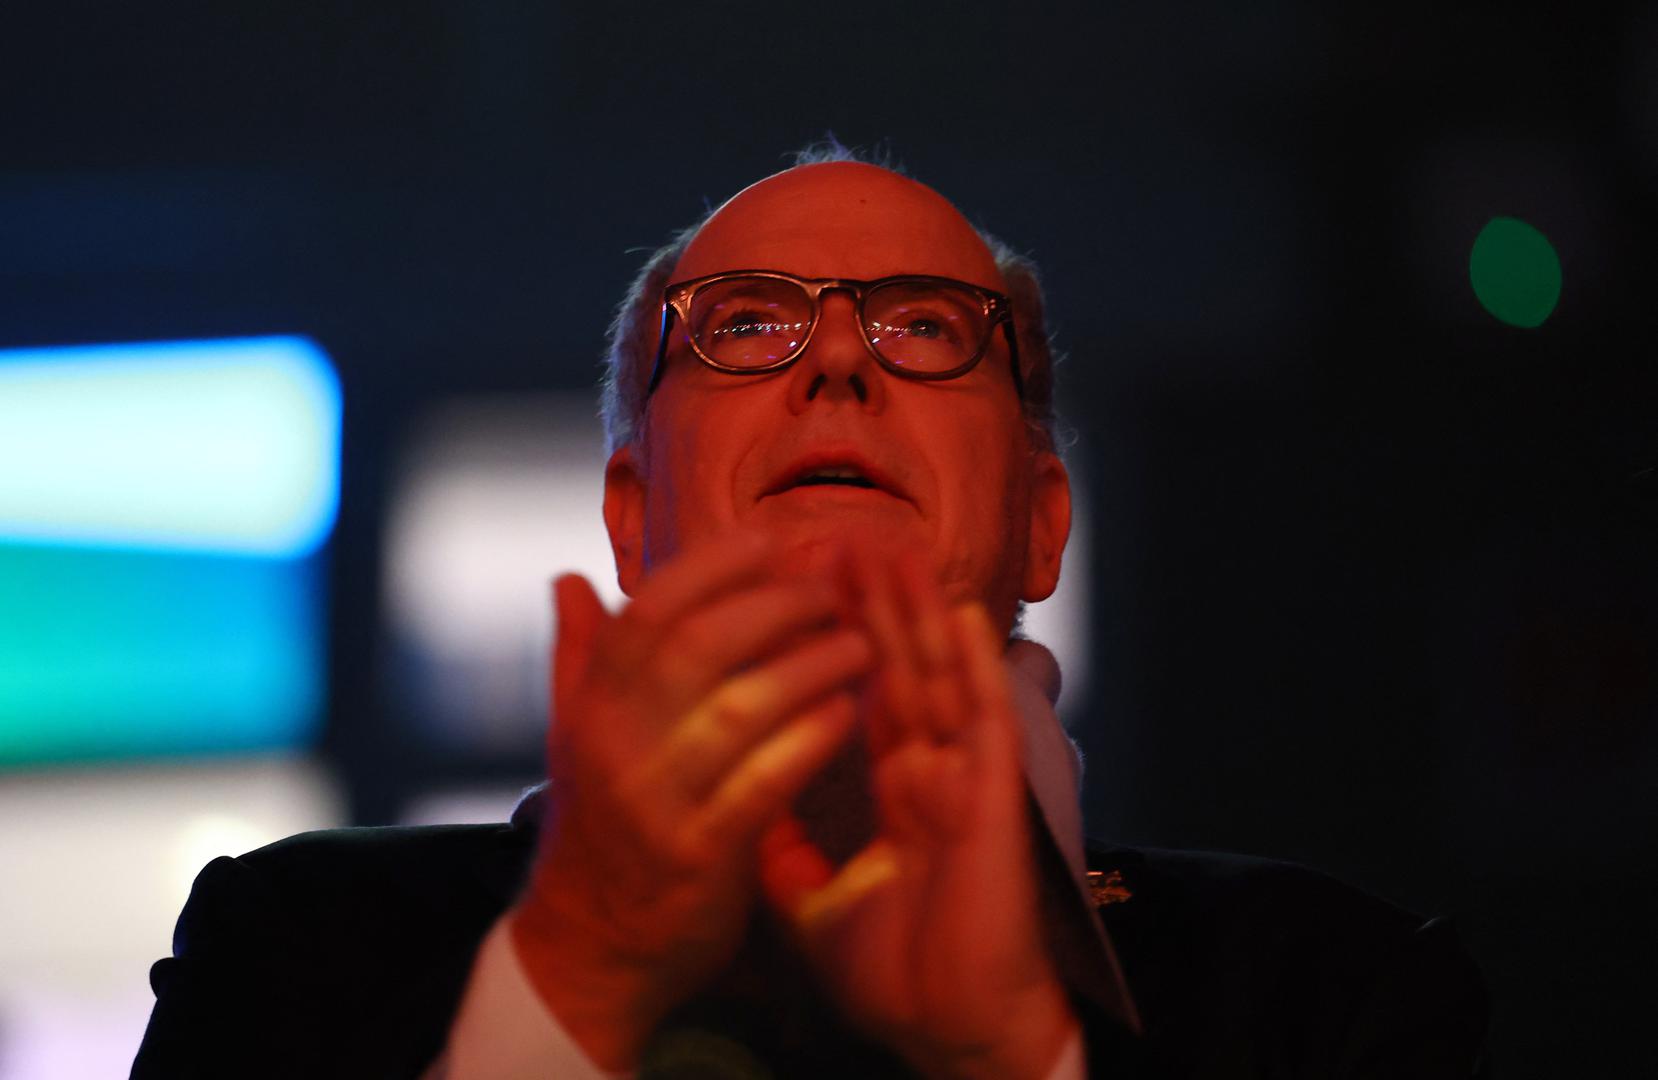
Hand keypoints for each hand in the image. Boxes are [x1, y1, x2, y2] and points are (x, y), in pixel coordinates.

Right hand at [511, 533, 870, 1069]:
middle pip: (700, 644)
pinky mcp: (698, 855)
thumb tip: (570, 580)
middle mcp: (613, 743)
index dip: (716, 564)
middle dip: (777, 605)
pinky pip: (764, 781)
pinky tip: (848, 711)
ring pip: (740, 705)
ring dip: (810, 664)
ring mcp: (654, 800)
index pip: (650, 609)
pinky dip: (809, 739)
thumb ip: (580, 655)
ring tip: (859, 642)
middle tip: (833, 590)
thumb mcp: (575, 737)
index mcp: (590, 703)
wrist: (590, 948)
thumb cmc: (599, 826)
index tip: (775, 538)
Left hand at [759, 552, 1078, 1079]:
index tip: (808, 585)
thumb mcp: (813, 905)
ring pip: (940, 680)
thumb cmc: (897, 976)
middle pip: (900, 671)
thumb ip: (782, 851)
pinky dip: (974, 667)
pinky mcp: (993, 802)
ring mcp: (965, 782)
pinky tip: (961, 615)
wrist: (951, 1032)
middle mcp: (933, 773)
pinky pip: (985, 723)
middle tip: (844, 538)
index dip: (840, 641)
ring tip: (893, 549)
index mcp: (896, 792)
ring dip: (918, 615)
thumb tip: (741, 806)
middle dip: (873, 606)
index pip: (865, 697)